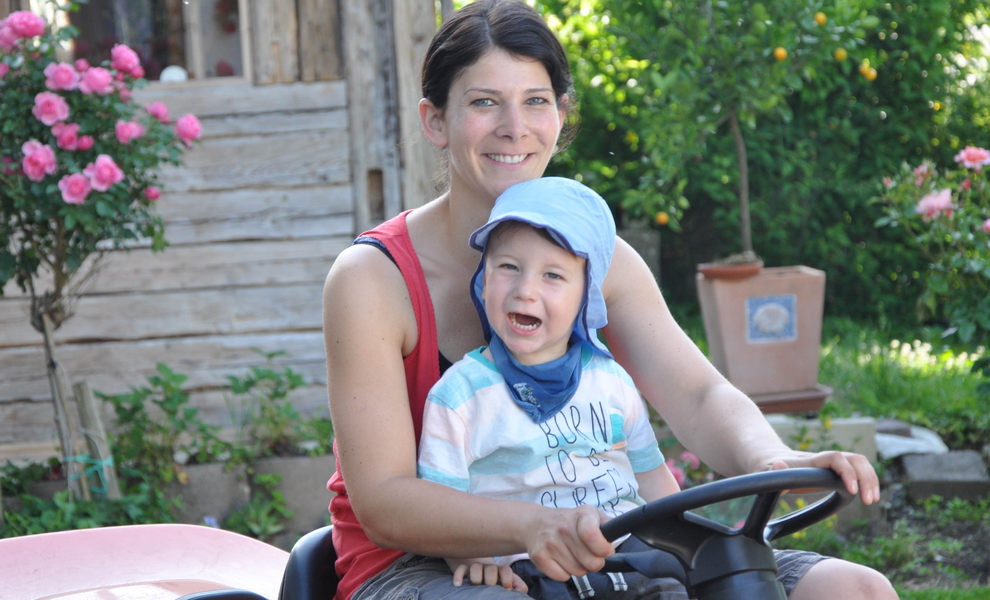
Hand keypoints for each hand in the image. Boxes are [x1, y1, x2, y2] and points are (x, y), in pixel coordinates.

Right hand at [445, 557, 527, 591]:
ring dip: (476, 577)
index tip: (507, 589)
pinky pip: (460, 570)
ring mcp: (475, 567)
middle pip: (491, 569)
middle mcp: (488, 567)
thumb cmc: (493, 575)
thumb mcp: (505, 578)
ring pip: (476, 568)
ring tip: (476, 584)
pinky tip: (458, 585)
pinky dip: (458, 577)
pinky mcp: (462, 567)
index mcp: (500, 570)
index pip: (506, 571)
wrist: (473, 558)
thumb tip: (522, 590)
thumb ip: (517, 584)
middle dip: (491, 579)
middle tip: (490, 586)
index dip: (507, 579)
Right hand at [523, 504, 613, 581]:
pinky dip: (564, 573)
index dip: (604, 549)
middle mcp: (564, 527)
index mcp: (582, 515)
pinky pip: (562, 577)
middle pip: (592, 562)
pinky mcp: (539, 557)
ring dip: (579, 567)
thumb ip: (608, 525)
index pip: (593, 536)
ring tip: (573, 554)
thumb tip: (617, 536)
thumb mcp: (591, 514)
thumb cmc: (569, 521)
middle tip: (587, 553)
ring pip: (578, 572)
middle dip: (594, 562)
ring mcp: (550, 542)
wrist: (535, 523)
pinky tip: (561, 560)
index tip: (605, 550)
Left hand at [764, 450, 880, 504]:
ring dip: (870, 479)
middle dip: (866, 477)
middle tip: (868, 501)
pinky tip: (869, 497)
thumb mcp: (765, 472)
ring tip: (872, 500)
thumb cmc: (767, 468)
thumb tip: (778, 466)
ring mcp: (830, 464)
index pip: (835, 458)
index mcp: (809, 462)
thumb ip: (772, 472)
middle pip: (854, 458)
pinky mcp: (834, 471)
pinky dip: (867, 481)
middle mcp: (823, 459)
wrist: (769, 458)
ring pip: (859, 463)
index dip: (846, 472)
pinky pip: (857, 471)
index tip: (852, 491)